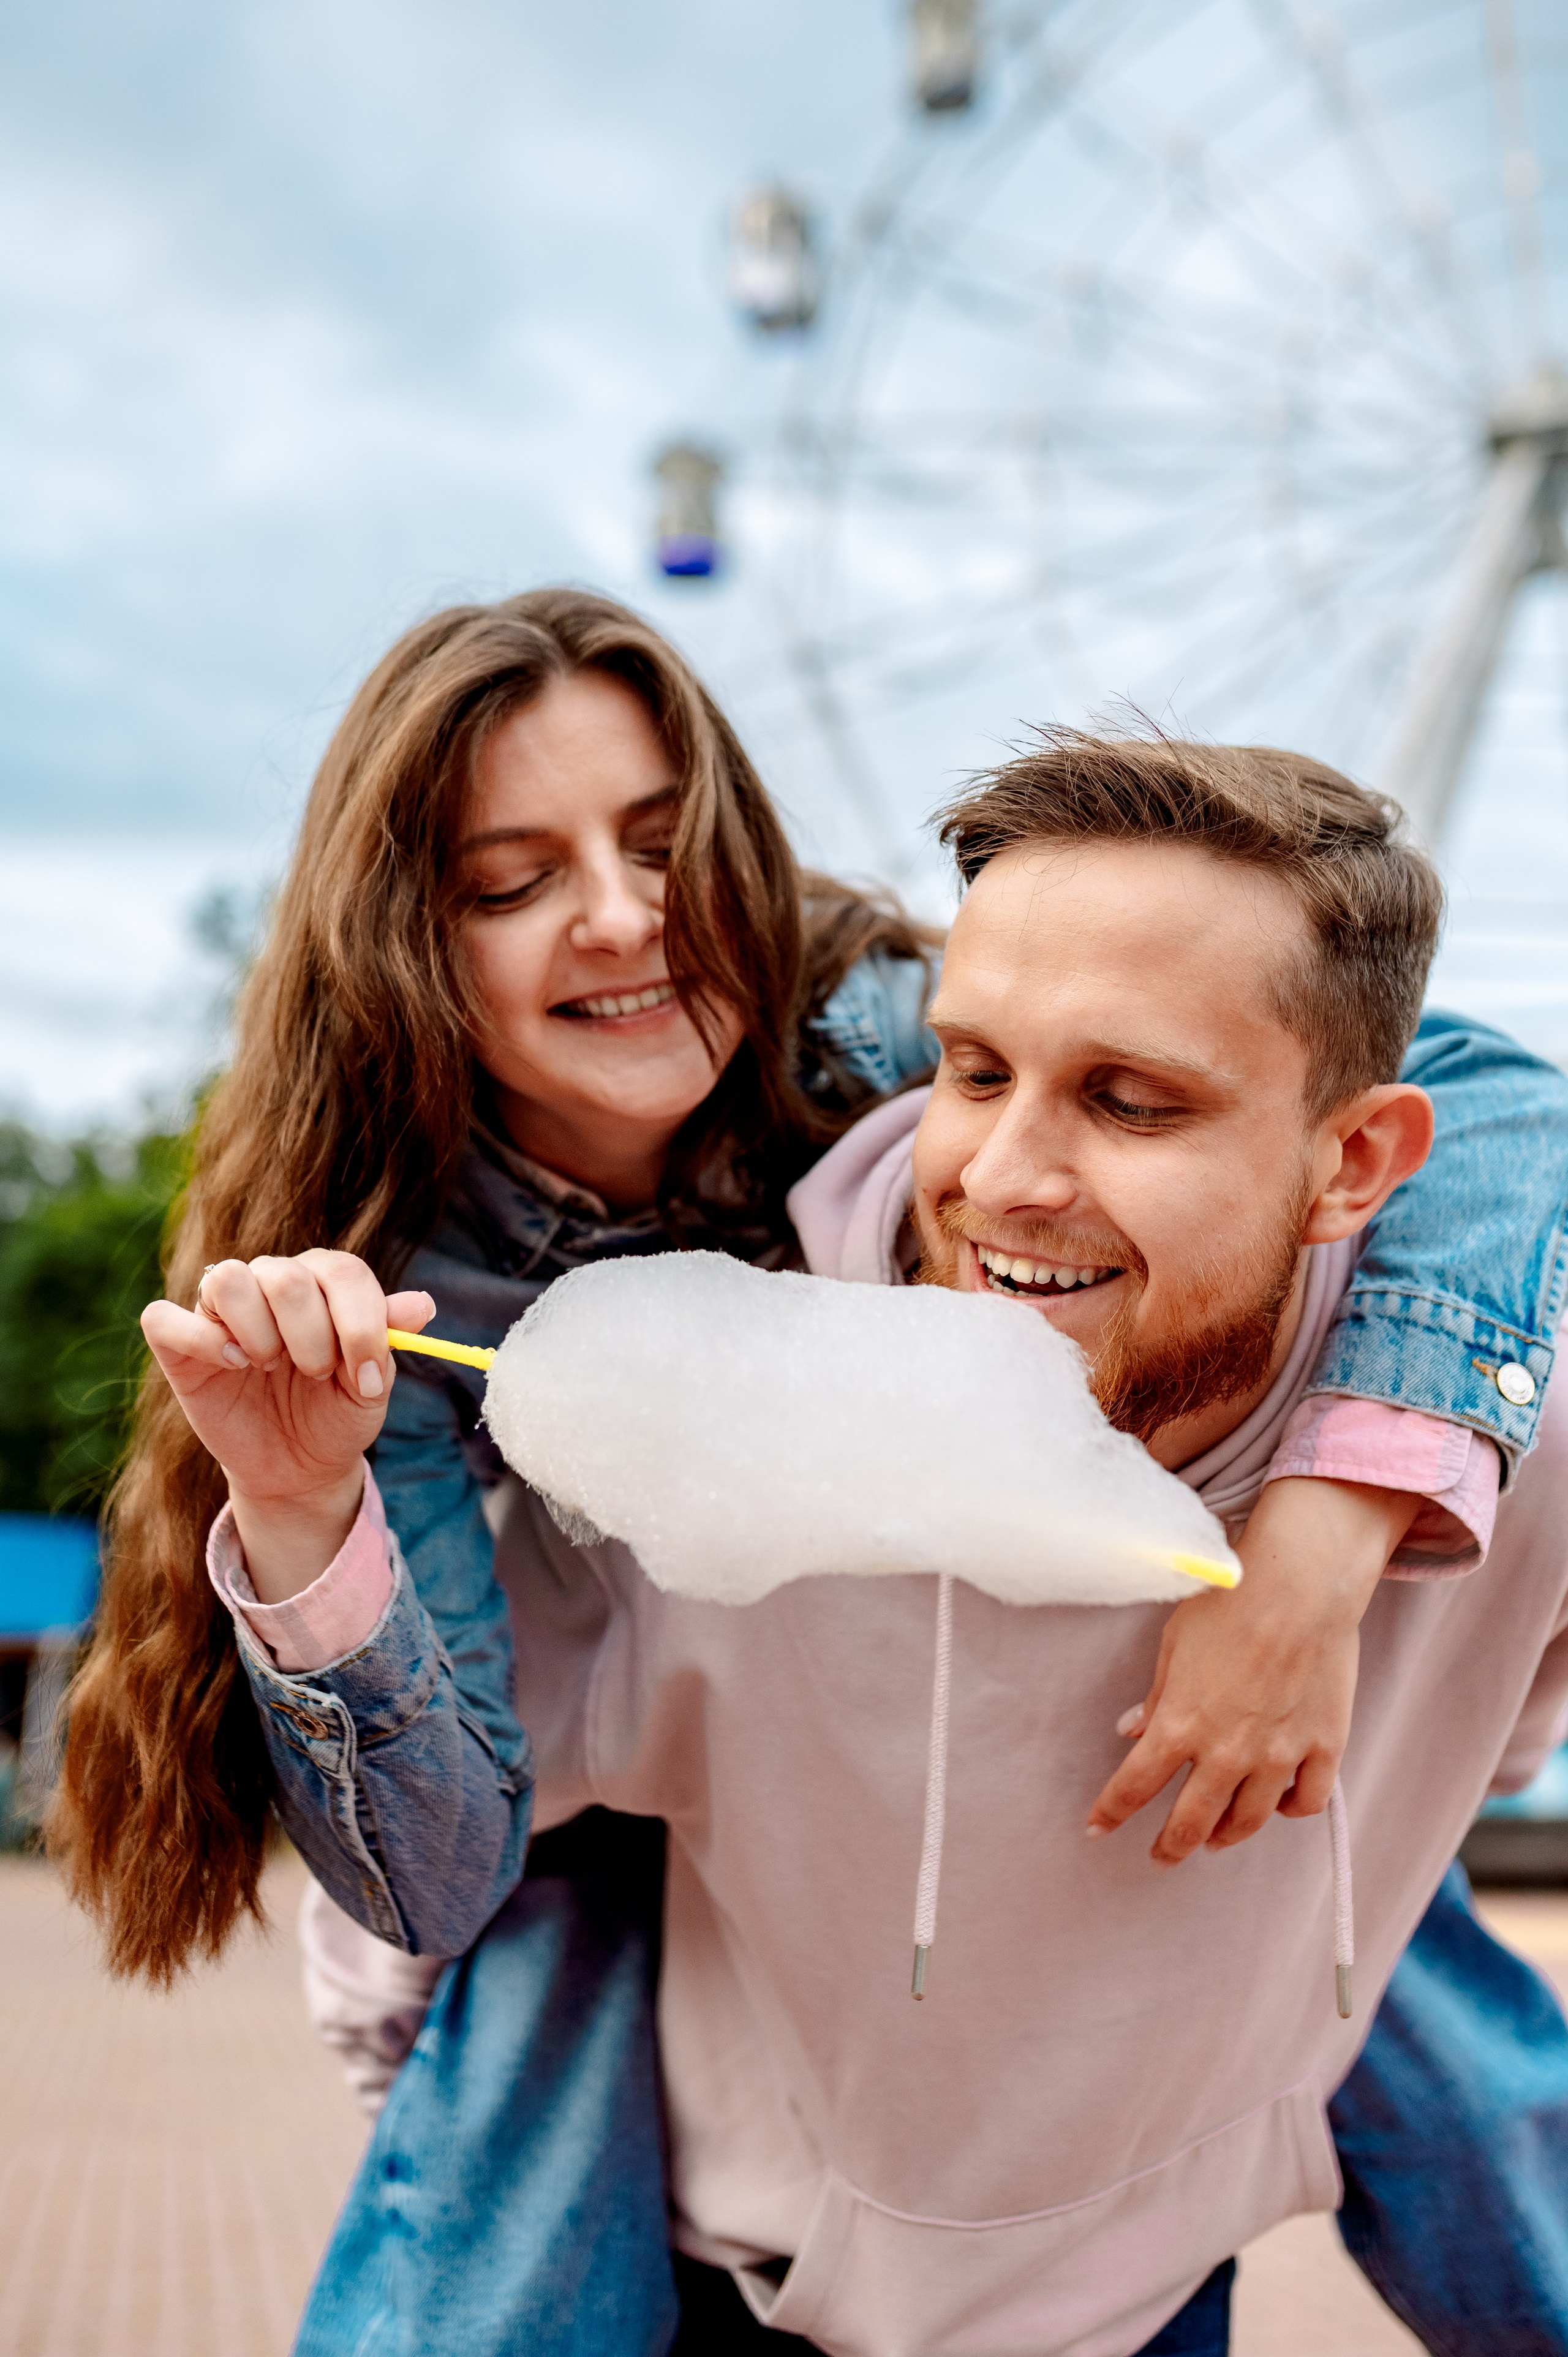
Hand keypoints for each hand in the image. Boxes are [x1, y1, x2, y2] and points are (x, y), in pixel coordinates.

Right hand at [142, 1251, 435, 1600]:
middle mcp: (270, 1281)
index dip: (360, 1324)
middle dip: (311, 1336)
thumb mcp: (371, 1384)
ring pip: (228, 1279)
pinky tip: (233, 1365)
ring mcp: (220, 1309)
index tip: (368, 1379)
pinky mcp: (178, 1343)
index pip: (343, 1270)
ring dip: (260, 1333)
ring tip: (271, 1367)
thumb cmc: (336, 1414)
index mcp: (323, 1282)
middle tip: (316, 1374)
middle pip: (285, 1275)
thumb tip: (422, 1305)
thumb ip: (386, 1340)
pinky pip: (163, 1318)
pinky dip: (202, 1339)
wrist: (298, 1467)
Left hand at [1085, 1477, 1419, 1864]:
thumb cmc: (1231, 1602)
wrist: (1302, 1585)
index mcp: (1180, 1724)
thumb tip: (1135, 1731)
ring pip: (1248, 1821)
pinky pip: (1305, 1801)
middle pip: (1190, 1822)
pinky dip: (1288, 1810)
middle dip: (1170, 1846)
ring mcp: (1278, 1755)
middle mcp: (1226, 1752)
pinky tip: (1278, 1804)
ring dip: (1225, 1836)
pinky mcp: (1323, 1747)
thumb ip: (1158, 1695)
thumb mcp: (1175, 1643)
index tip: (1097, 1829)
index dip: (1110, 1813)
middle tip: (1161, 1856)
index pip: (1133, 1786)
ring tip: (1215, 1839)